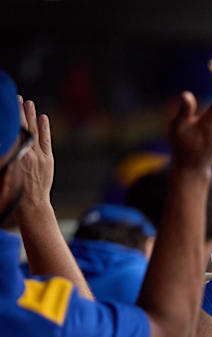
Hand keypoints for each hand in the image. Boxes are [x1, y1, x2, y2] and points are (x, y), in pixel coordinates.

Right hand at [15, 97, 52, 211]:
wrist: (30, 205)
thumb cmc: (11, 190)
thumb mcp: (4, 169)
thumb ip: (5, 155)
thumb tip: (6, 141)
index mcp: (11, 156)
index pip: (9, 132)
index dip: (7, 119)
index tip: (4, 105)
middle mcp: (22, 153)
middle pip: (19, 127)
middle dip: (17, 111)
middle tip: (15, 96)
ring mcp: (36, 155)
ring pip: (32, 131)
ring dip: (30, 115)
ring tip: (28, 101)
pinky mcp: (47, 159)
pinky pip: (45, 140)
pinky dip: (44, 128)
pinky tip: (43, 117)